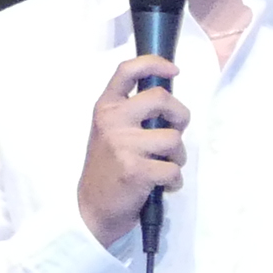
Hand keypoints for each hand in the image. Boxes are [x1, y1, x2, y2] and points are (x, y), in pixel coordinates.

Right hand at [79, 55, 185, 246]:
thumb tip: (170, 104)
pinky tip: (160, 186)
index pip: (127, 71)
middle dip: (181, 115)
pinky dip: (173, 181)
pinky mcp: (135, 170)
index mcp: (106, 107)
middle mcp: (112, 120)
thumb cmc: (109, 168)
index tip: (173, 70)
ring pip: (173, 139)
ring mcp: (123, 145)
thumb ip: (134, 115)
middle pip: (162, 99)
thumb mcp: (112, 132)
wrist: (92, 209)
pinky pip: (173, 169)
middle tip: (176, 131)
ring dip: (177, 157)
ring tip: (162, 167)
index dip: (154, 64)